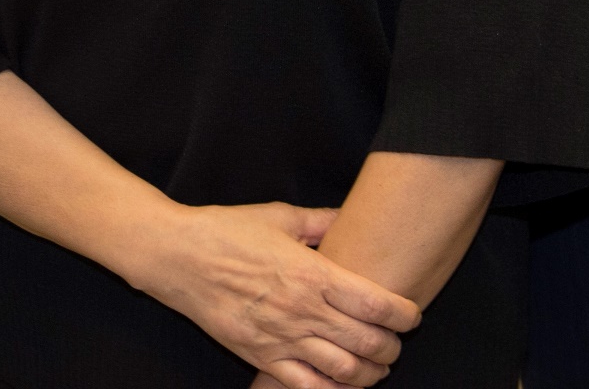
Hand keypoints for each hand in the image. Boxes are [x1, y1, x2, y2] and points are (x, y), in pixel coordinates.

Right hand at [124, 201, 417, 387]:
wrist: (177, 256)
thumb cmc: (226, 230)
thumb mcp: (279, 215)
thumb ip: (321, 220)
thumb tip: (350, 217)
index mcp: (313, 273)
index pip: (378, 304)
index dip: (405, 315)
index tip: (411, 314)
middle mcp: (304, 309)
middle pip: (370, 342)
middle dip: (393, 347)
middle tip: (395, 342)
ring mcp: (283, 337)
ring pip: (346, 371)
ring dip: (371, 374)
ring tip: (375, 367)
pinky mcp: (262, 356)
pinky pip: (308, 387)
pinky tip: (341, 384)